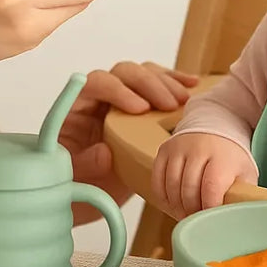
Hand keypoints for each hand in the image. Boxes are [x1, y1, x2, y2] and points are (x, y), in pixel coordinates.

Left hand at [61, 62, 198, 221]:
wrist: (89, 194)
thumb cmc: (77, 182)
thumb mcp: (75, 178)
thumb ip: (84, 164)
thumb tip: (104, 152)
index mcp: (78, 107)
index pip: (97, 83)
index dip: (118, 90)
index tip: (140, 108)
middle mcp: (100, 97)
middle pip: (124, 73)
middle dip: (149, 84)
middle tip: (169, 105)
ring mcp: (122, 99)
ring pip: (144, 74)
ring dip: (166, 82)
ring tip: (182, 101)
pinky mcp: (142, 107)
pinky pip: (158, 84)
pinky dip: (175, 82)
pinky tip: (192, 85)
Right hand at [152, 132, 257, 219]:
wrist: (216, 127)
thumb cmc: (231, 157)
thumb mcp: (245, 173)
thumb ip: (242, 194)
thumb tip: (237, 218)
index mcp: (222, 157)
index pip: (211, 186)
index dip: (209, 207)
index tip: (211, 220)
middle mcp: (199, 149)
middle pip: (188, 188)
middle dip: (192, 211)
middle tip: (197, 222)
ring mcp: (179, 148)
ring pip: (171, 186)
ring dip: (177, 207)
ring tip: (186, 216)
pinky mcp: (164, 150)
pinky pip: (157, 180)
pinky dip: (163, 197)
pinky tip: (173, 204)